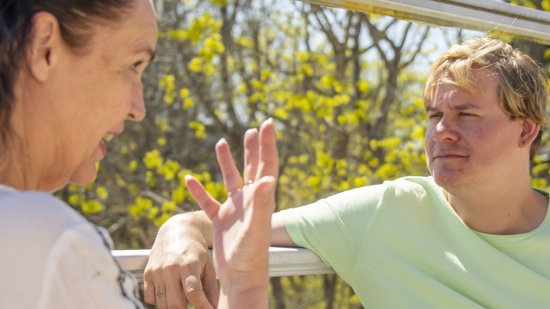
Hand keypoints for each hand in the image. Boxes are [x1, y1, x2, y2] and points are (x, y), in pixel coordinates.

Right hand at [143, 212, 218, 308]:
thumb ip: (211, 289)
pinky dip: (160, 301)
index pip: (193, 293)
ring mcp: (157, 271)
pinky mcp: (147, 274)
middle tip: (193, 307)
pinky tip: (170, 291)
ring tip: (183, 296)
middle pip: (175, 305)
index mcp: (189, 265)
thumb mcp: (208, 266)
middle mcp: (171, 268)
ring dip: (174, 307)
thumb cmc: (196, 251)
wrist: (176, 232)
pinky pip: (151, 299)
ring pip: (162, 304)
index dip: (202, 307)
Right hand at [187, 119, 277, 307]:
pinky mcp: (220, 220)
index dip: (268, 144)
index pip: (267, 164)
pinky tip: (188, 178)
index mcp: (260, 198)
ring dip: (226, 161)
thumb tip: (269, 177)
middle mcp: (249, 200)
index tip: (267, 123)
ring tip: (221, 142)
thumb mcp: (257, 226)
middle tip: (254, 129)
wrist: (240, 276)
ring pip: (230, 179)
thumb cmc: (252, 254)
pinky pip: (207, 201)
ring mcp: (234, 209)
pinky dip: (198, 190)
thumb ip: (263, 202)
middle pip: (253, 167)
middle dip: (254, 148)